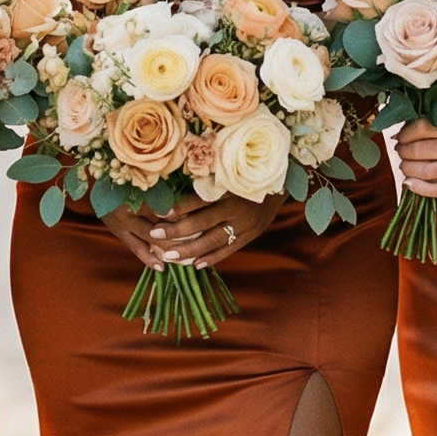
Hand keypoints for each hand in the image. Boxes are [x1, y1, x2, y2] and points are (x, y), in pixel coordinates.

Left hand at [102, 189, 281, 270]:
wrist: (282, 182)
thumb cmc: (248, 173)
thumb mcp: (231, 170)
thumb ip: (209, 179)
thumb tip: (175, 184)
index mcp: (230, 189)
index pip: (200, 200)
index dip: (179, 206)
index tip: (159, 211)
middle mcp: (237, 208)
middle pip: (202, 223)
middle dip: (176, 231)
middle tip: (154, 234)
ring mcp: (245, 225)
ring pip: (213, 241)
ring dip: (188, 250)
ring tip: (168, 256)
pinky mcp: (251, 235)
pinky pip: (229, 250)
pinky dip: (212, 258)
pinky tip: (194, 264)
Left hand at [393, 117, 436, 197]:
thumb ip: (433, 124)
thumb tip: (398, 134)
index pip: (420, 129)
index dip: (404, 134)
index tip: (400, 136)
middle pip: (419, 151)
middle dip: (403, 151)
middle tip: (400, 151)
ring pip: (425, 171)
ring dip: (407, 168)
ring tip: (405, 165)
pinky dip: (418, 188)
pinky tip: (409, 182)